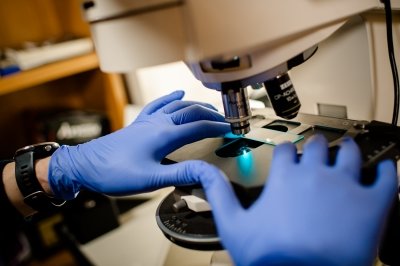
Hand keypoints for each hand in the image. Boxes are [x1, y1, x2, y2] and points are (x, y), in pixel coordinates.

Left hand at [49, 90, 229, 198]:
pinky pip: (159, 104)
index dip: (218, 128)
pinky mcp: (139, 123)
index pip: (199, 127)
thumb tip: (206, 172)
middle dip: (212, 114)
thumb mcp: (151, 179)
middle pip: (192, 112)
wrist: (85, 165)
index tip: (232, 130)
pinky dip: (171, 98)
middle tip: (226, 120)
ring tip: (210, 109)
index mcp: (164, 135)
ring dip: (197, 106)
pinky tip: (178, 94)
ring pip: (178, 105)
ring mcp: (148, 121)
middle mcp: (158, 123)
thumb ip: (181, 174)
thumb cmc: (114, 173)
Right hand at [199, 135, 397, 265]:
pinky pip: (387, 177)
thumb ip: (218, 193)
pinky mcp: (372, 204)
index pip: (287, 150)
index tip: (291, 157)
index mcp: (285, 177)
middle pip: (318, 145)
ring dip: (348, 150)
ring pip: (350, 152)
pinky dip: (387, 171)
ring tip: (348, 154)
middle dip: (317, 147)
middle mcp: (316, 174)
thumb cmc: (270, 257)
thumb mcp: (233, 225)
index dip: (288, 153)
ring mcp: (346, 186)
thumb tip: (202, 171)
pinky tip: (385, 170)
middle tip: (319, 154)